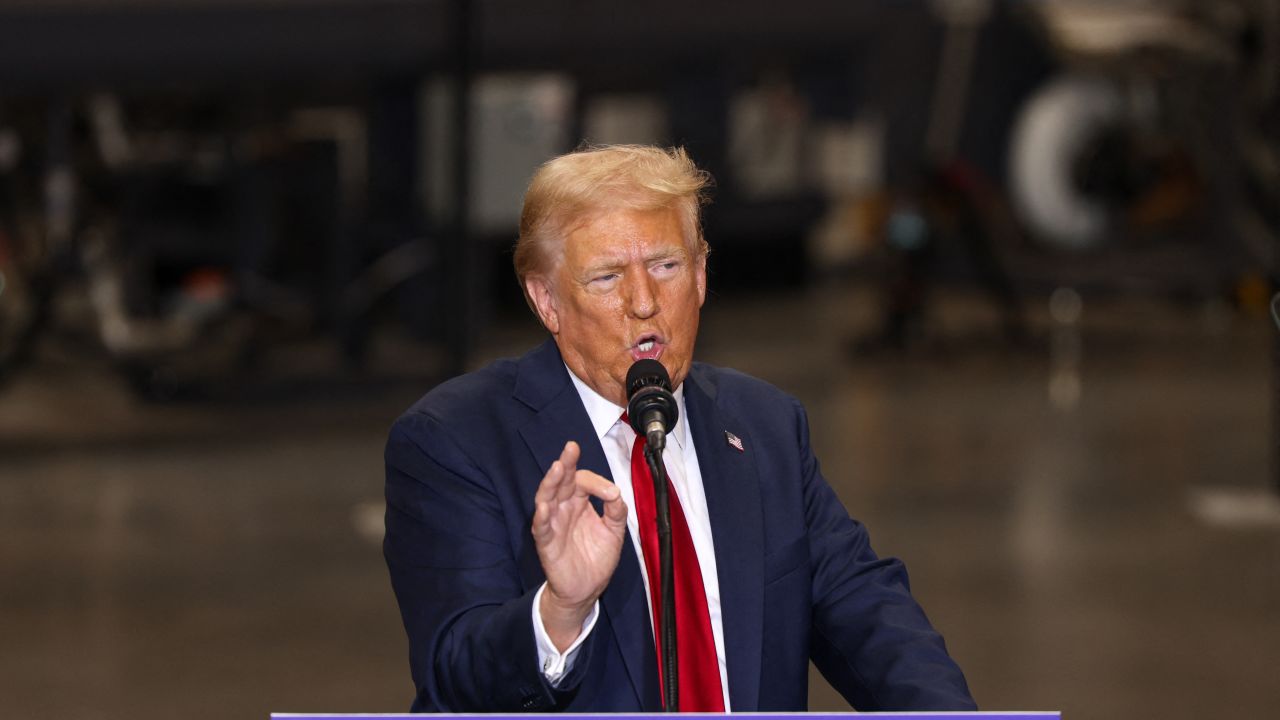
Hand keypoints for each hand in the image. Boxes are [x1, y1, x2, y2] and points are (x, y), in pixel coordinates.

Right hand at [531, 441, 627, 651]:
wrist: (588, 589)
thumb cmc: (597, 558)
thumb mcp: (614, 531)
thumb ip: (616, 510)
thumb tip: (615, 492)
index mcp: (580, 502)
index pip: (583, 481)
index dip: (597, 482)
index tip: (611, 493)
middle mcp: (564, 509)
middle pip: (561, 481)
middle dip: (566, 464)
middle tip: (571, 448)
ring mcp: (553, 524)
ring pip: (547, 498)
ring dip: (551, 483)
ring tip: (558, 469)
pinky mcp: (546, 543)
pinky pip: (541, 527)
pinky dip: (542, 517)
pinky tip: (545, 507)